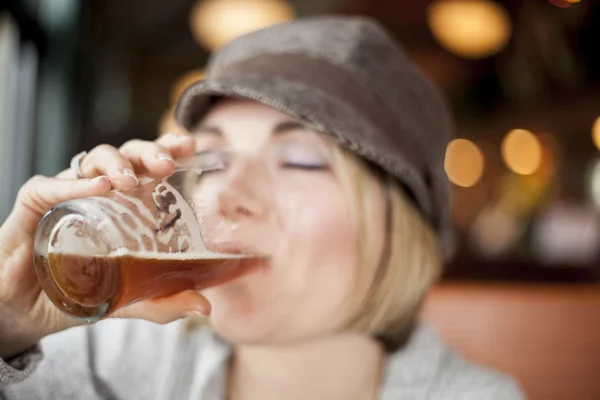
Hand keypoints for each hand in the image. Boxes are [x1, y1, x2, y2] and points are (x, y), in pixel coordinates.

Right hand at [0, 133, 209, 359]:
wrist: (28, 311)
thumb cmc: (80, 291)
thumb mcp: (127, 298)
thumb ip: (162, 301)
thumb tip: (204, 307)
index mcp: (125, 203)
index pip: (148, 167)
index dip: (167, 149)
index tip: (190, 145)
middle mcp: (99, 191)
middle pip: (126, 156)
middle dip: (147, 152)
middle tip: (166, 165)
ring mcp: (67, 194)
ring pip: (91, 161)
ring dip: (115, 164)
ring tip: (131, 180)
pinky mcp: (35, 205)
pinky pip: (51, 186)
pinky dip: (75, 184)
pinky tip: (98, 188)